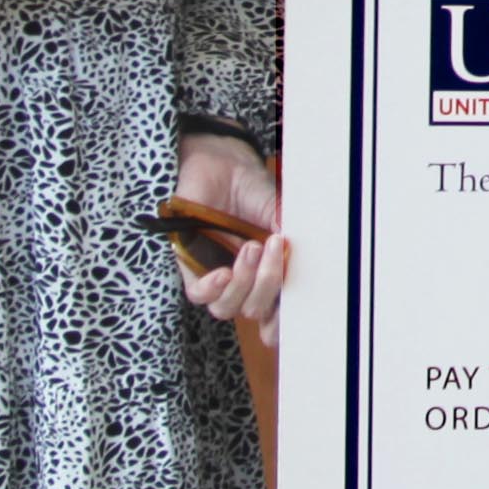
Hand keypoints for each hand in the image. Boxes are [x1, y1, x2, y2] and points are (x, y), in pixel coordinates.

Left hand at [172, 131, 288, 342]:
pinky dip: (213, 287)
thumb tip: (298, 257)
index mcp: (268, 275)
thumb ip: (288, 238)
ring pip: (226, 307)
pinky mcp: (191, 266)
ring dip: (243, 282)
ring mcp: (216, 276)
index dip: (281, 324)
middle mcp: (243, 282)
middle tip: (272, 248)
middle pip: (254, 310)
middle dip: (267, 284)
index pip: (274, 313)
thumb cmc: (253, 189)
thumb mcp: (280, 213)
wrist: (222, 165)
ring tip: (249, 247)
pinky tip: (223, 271)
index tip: (295, 316)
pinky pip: (199, 294)